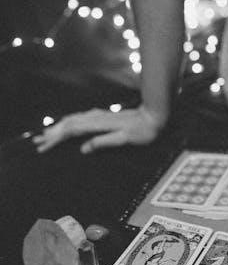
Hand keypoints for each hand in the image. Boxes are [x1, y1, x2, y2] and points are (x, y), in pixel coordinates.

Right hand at [33, 106, 166, 153]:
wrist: (153, 115)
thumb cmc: (142, 131)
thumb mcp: (125, 139)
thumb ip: (104, 142)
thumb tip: (83, 148)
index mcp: (98, 124)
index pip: (70, 131)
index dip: (55, 139)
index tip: (43, 147)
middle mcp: (95, 117)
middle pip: (67, 124)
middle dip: (51, 134)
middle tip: (37, 144)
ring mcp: (98, 115)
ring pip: (72, 120)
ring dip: (58, 128)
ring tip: (45, 136)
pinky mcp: (101, 116)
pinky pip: (79, 120)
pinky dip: (68, 124)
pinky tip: (64, 127)